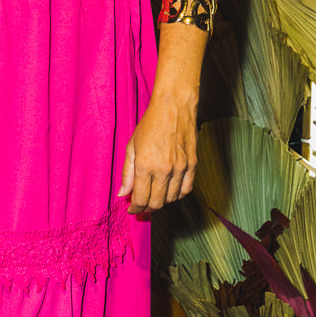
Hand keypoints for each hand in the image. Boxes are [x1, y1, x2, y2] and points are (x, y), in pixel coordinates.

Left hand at [119, 90, 197, 214]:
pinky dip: (177, 195)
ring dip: (161, 202)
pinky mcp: (192, 165)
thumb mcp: (132, 146)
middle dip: (146, 207)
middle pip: (156, 203)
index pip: (140, 199)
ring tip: (154, 195)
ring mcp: (180, 168)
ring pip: (171, 199)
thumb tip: (123, 193)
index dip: (135, 208)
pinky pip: (186, 190)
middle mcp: (164, 170)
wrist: (174, 107)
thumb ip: (127, 172)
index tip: (132, 209)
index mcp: (145, 165)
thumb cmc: (151, 124)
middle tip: (141, 204)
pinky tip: (170, 191)